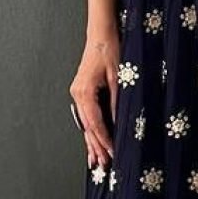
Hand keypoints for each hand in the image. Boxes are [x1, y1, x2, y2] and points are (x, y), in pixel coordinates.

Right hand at [71, 29, 120, 168]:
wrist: (101, 33)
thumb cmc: (109, 50)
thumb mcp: (118, 78)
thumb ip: (117, 102)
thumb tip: (120, 124)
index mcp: (84, 92)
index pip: (95, 123)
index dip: (104, 140)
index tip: (112, 153)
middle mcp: (77, 94)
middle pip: (87, 127)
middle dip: (96, 147)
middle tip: (103, 165)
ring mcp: (77, 93)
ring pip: (85, 124)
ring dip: (91, 142)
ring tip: (96, 160)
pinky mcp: (82, 92)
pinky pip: (86, 116)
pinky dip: (90, 130)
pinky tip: (92, 141)